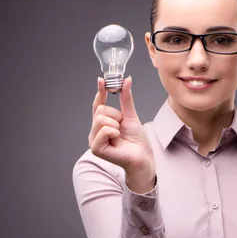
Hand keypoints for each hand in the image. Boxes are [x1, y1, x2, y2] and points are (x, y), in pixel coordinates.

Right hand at [88, 76, 155, 192]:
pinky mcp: (96, 148)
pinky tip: (117, 139)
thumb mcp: (131, 115)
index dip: (100, 92)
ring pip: (101, 119)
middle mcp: (95, 131)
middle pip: (100, 110)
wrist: (142, 156)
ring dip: (116, 125)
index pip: (98, 104)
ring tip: (120, 135)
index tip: (102, 80)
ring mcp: (94, 140)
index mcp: (102, 124)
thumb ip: (126, 98)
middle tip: (121, 127)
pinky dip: (114, 132)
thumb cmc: (137, 141)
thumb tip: (126, 80)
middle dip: (116, 116)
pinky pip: (104, 130)